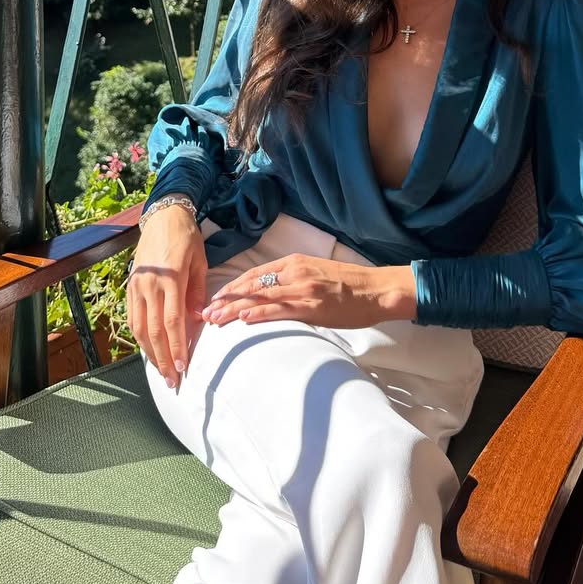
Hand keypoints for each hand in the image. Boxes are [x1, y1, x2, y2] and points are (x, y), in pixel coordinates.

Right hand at [126, 206, 205, 388]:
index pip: (173, 321)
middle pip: (154, 330)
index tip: (183, 366)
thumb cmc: (187, 238)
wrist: (163, 217)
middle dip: (163, 359)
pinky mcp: (130, 286)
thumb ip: (198, 292)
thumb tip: (199, 320)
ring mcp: (137, 286)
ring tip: (161, 371)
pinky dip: (140, 337)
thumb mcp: (200, 262)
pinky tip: (149, 350)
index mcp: (171, 278)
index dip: (177, 347)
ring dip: (150, 353)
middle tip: (172, 381)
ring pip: (140, 328)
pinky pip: (132, 318)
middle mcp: (150, 285)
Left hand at [200, 254, 416, 329]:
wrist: (377, 289)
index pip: (255, 275)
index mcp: (295, 263)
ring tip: (215, 320)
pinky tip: (244, 320)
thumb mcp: (317, 273)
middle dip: (226, 300)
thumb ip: (295, 280)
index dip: (232, 288)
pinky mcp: (312, 306)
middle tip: (205, 313)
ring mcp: (303, 289)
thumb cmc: (350, 284)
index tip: (215, 299)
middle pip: (252, 286)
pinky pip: (280, 310)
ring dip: (234, 310)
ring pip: (260, 299)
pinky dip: (260, 314)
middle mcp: (295, 272)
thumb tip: (273, 295)